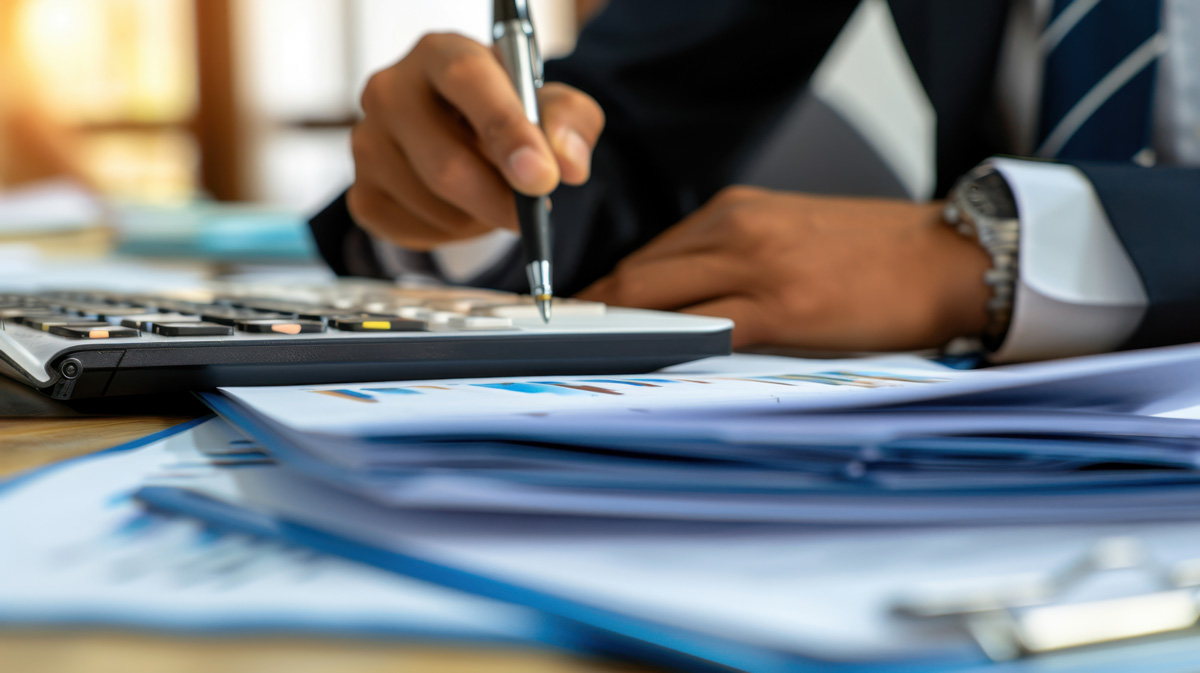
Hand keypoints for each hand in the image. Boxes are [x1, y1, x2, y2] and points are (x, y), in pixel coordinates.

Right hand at [347, 33, 605, 250]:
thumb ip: (570, 123)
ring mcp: (367, 141)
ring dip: (476, 217)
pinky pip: (413, 231)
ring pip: (432, 204)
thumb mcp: (553, 107)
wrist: (465, 141)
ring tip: (490, 196)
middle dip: (498, 200)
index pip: (468, 81)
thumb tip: (567, 165)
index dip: (507, 131)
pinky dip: (449, 234)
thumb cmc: (509, 115)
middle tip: (532, 215)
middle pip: (444, 161)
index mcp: (440, 54)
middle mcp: (390, 90)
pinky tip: (460, 209)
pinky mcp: (362, 190)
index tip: (541, 178)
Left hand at [578, 187, 992, 350]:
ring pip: (657, 301)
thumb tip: (674, 298)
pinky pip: (703, 331)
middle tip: (574, 350)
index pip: (648, 255)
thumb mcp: (788, 232)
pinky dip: (665, 348)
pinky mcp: (781, 309)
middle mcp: (736, 230)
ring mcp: (757, 268)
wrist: (948, 258)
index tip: (585, 319)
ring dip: (622, 334)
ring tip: (598, 365)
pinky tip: (647, 366)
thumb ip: (729, 255)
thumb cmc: (872, 253)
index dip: (607, 292)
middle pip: (637, 276)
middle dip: (598, 316)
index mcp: (736, 211)